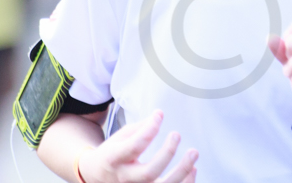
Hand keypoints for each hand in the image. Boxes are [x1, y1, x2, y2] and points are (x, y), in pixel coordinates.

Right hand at [78, 110, 197, 182]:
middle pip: (149, 172)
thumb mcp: (119, 138)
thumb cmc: (113, 154)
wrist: (98, 177)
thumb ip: (139, 128)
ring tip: (193, 153)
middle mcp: (125, 178)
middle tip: (177, 134)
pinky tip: (193, 169)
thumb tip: (159, 115)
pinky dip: (186, 182)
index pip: (134, 146)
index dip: (149, 130)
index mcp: (114, 159)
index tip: (159, 116)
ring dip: (182, 171)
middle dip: (167, 153)